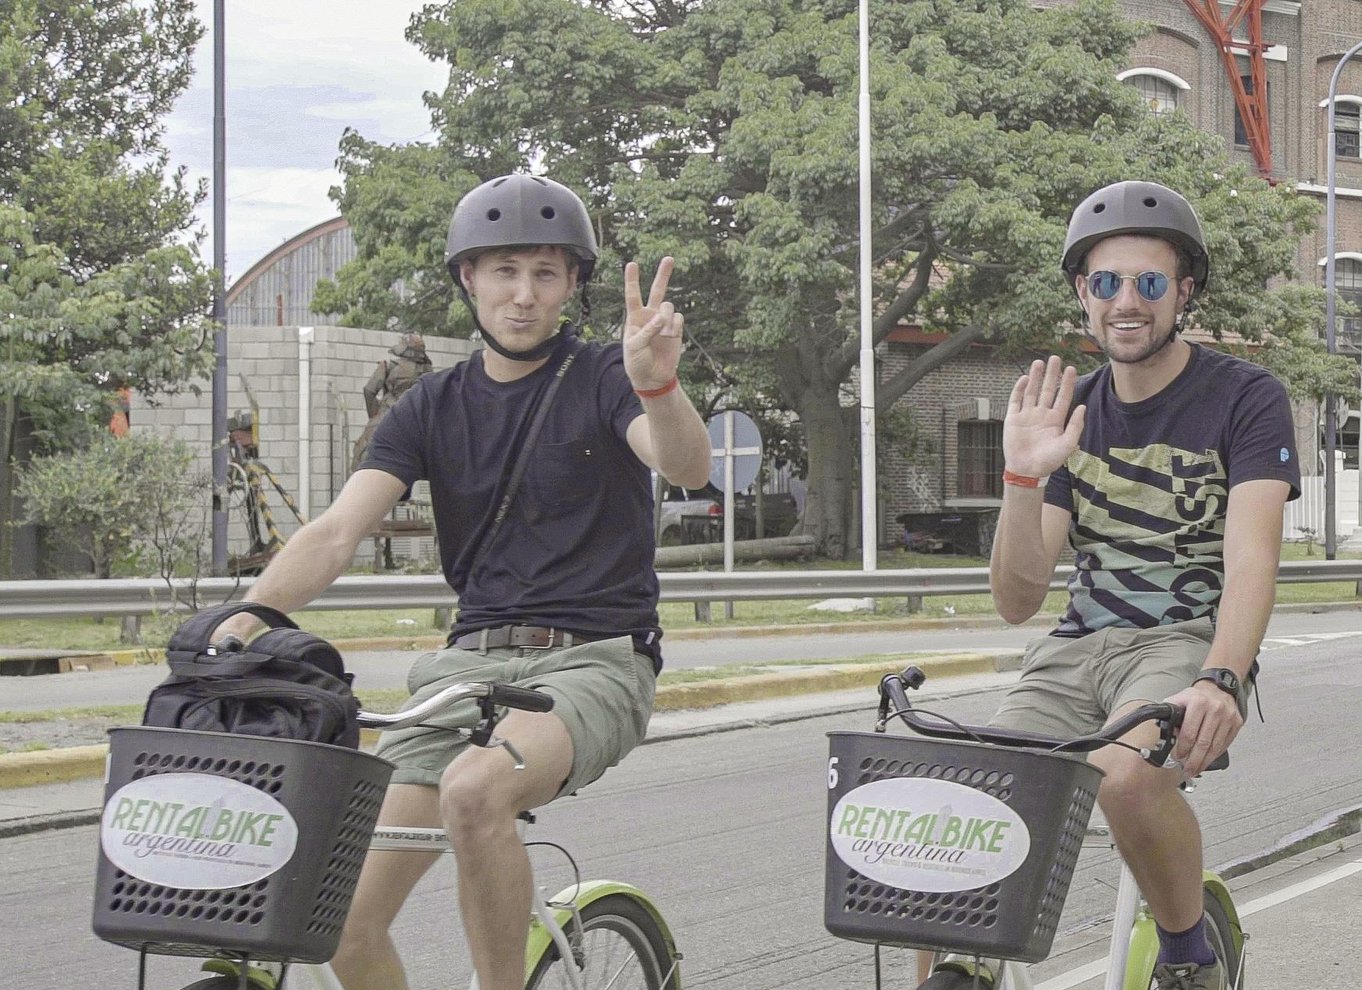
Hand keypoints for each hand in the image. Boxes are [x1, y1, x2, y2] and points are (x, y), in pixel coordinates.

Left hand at [623, 257, 683, 390]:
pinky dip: (675, 327)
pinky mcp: (676, 329)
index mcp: (635, 317)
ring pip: (669, 306)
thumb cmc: (637, 362)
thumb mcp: (635, 346)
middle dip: (663, 274)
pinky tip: (670, 336)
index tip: (631, 264)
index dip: (632, 280)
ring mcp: (664, 322)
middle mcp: (650, 315)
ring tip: (663, 334)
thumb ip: (648, 330)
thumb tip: (663, 317)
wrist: (653, 377)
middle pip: (657, 291)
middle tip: (669, 258)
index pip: (633, 295)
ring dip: (666, 318)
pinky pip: (679, 318)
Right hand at [1003, 356, 1085, 478]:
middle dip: (1051, 374)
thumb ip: (1075, 426)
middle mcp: (1042, 415)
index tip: (1071, 369)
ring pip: (1031, 392)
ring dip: (1035, 378)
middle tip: (1055, 358)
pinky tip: (1023, 379)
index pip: (1063, 396)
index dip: (1067, 383)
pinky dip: (1019, 389)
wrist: (1027, 471)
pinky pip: (1016, 401)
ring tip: (1038, 362)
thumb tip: (1082, 407)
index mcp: (1055, 420)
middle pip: (1047, 389)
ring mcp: (1027, 416)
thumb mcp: (1067, 444)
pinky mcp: (1013, 419)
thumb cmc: (1048, 461)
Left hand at [1166, 681, 1243, 777]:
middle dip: (1194, 761)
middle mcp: (1215, 709)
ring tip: (1196, 769)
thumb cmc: (1196, 697)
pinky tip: (1207, 760)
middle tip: (1187, 770)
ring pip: (1215, 747)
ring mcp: (1228, 717)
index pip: (1189, 733)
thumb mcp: (1178, 700)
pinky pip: (1225, 744)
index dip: (1183, 749)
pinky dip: (1215, 755)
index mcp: (1198, 703)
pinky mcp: (1237, 723)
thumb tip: (1167, 735)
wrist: (1217, 688)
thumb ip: (1170, 716)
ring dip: (1204, 762)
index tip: (1178, 757)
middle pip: (1203, 743)